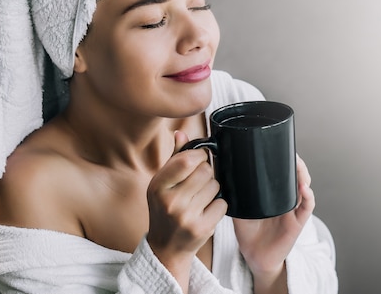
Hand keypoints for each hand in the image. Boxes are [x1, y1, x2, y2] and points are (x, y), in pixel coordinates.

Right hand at [146, 131, 226, 286]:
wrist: (166, 247)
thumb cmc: (165, 210)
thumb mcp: (162, 184)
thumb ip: (173, 158)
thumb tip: (181, 133)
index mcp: (158, 186)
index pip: (187, 160)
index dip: (199, 155)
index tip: (200, 159)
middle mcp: (170, 201)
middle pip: (206, 171)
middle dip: (207, 173)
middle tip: (198, 183)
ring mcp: (186, 216)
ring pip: (216, 185)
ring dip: (212, 189)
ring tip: (200, 198)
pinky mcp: (202, 228)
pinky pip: (222, 203)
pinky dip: (218, 205)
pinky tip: (206, 211)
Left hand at [233, 155, 314, 284]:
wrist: (254, 256)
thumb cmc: (248, 232)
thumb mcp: (240, 208)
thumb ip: (236, 194)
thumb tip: (224, 175)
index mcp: (274, 194)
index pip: (284, 172)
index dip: (286, 160)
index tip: (282, 147)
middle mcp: (286, 199)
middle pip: (297, 176)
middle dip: (297, 163)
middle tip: (293, 154)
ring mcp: (293, 210)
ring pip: (305, 187)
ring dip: (304, 175)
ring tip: (299, 167)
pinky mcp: (297, 222)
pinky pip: (307, 207)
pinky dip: (308, 197)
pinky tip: (304, 188)